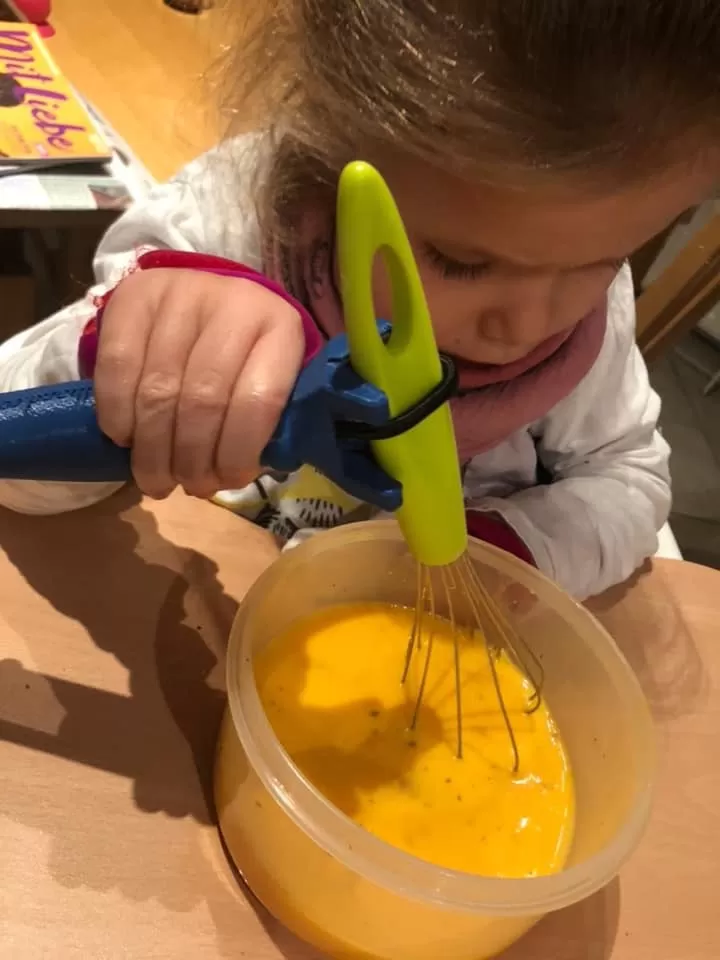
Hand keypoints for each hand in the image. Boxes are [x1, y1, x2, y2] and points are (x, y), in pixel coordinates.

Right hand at [94, 268, 303, 498]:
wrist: (205, 301)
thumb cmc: (243, 358)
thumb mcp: (270, 381)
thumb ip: (261, 423)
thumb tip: (228, 476)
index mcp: (280, 328)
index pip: (259, 400)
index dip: (238, 452)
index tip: (228, 481)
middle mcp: (233, 302)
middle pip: (203, 399)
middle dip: (191, 458)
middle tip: (186, 486)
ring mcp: (180, 294)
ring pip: (158, 390)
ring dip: (153, 450)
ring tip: (156, 479)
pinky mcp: (132, 296)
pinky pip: (117, 367)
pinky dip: (118, 415)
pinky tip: (126, 439)